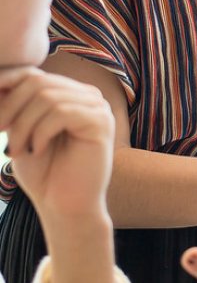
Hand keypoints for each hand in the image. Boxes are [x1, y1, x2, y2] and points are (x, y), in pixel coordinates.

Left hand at [0, 67, 113, 225]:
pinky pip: (61, 113)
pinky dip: (40, 132)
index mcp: (71, 94)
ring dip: (22, 126)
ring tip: (15, 151)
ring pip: (47, 98)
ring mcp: (98, 108)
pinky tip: (37, 150)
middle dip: (10, 108)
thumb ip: (15, 106)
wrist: (65, 207)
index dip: (5, 87)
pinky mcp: (101, 123)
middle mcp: (88, 96)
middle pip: (39, 82)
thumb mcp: (22, 132)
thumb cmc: (44, 173)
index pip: (33, 74)